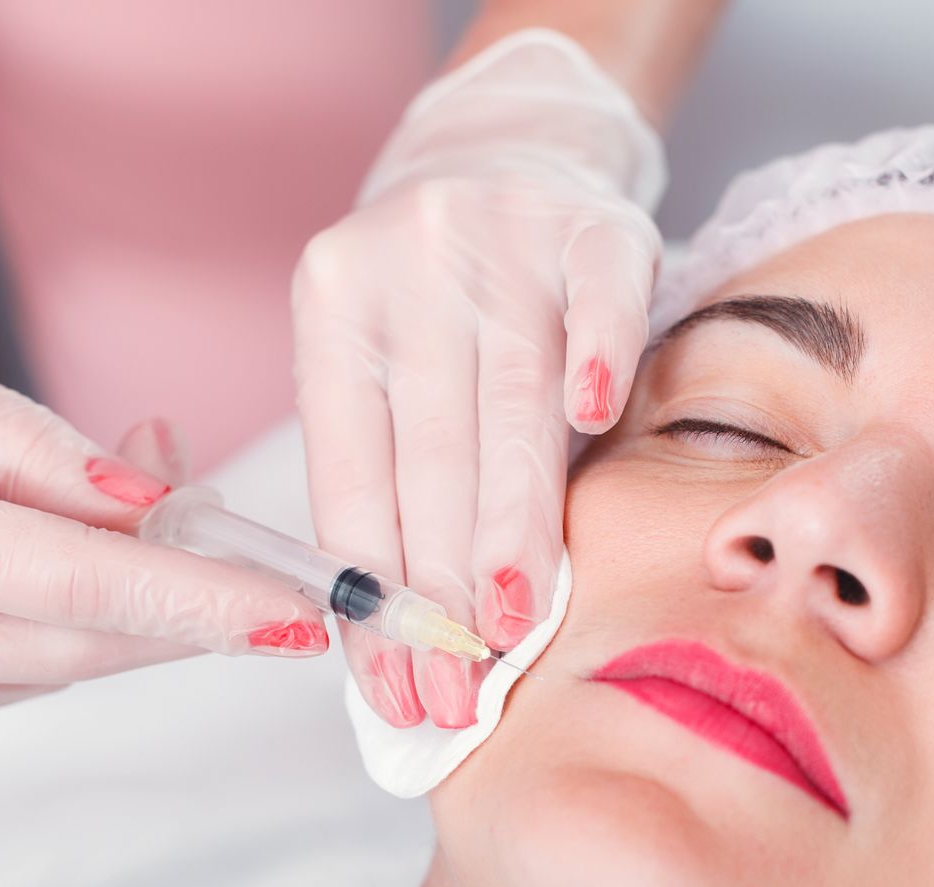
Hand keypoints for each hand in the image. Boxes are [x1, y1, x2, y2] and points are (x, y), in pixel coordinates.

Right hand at [0, 280, 328, 724]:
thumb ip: (43, 449)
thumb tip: (161, 498)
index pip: (73, 584)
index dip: (199, 601)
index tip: (298, 613)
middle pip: (84, 643)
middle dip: (194, 612)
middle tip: (274, 572)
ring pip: (59, 664)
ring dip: (137, 606)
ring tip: (158, 515)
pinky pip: (15, 673)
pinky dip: (71, 622)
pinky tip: (75, 561)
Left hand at [293, 30, 663, 727]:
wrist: (509, 146)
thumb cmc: (442, 298)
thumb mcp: (386, 363)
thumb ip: (397, 476)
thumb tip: (408, 643)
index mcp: (334, 314)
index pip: (351, 482)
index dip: (370, 596)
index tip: (392, 690)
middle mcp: (407, 271)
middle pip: (428, 458)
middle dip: (439, 592)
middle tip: (452, 693)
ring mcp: (498, 239)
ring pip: (508, 405)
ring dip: (511, 524)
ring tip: (508, 625)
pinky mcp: (590, 222)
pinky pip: (599, 295)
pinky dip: (597, 354)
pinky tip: (596, 420)